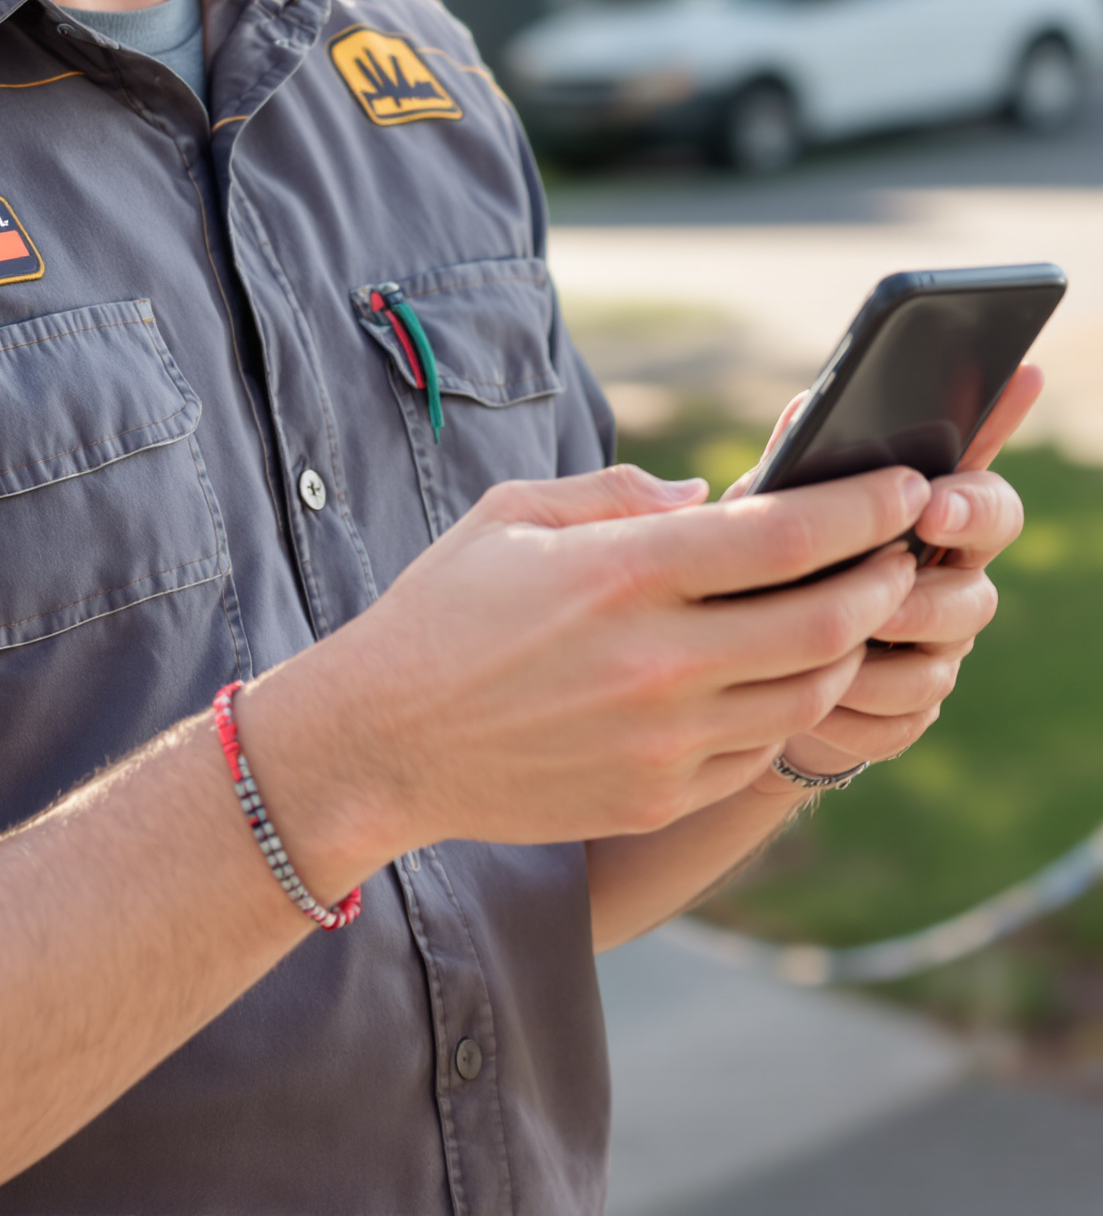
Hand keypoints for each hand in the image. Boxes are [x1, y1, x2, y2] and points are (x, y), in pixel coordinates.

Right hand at [254, 458, 929, 866]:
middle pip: (825, 619)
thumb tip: (708, 495)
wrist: (382, 742)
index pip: (785, 535)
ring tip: (846, 612)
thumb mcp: (512, 515)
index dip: (862, 507)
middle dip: (884, 579)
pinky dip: (783, 707)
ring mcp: (664, 740)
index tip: (902, 486)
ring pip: (807, 693)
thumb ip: (615, 492)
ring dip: (845, 648)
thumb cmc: (442, 612)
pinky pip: (757, 751)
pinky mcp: (659, 796)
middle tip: (900, 553)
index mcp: (622, 573)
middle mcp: (656, 660)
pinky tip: (772, 676)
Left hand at [752, 366, 1038, 785]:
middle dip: (929, 599)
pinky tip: (813, 700)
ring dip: (883, 657)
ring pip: (940, 664)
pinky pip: (902, 720)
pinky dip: (855, 711)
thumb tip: (806, 407)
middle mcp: (944, 585)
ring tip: (829, 647)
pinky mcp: (906, 714)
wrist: (735, 659)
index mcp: (925, 521)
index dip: (973, 504)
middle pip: (979, 592)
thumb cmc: (759, 560)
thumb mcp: (765, 506)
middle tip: (884, 586)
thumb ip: (792, 461)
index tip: (930, 504)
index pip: (984, 496)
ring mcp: (933, 653)